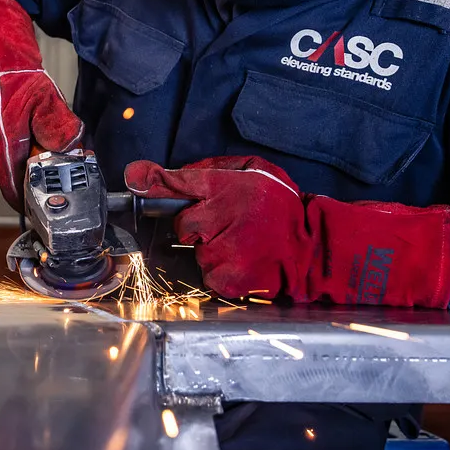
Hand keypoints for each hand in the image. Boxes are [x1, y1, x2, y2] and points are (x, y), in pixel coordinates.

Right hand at [0, 0, 83, 206]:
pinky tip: (45, 131)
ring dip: (39, 161)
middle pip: (20, 181)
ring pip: (17, 164)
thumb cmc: (1, 64)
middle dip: (46, 179)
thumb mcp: (40, 93)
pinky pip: (13, 149)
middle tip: (72, 169)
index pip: (19, 195)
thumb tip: (71, 150)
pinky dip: (31, 147)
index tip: (66, 195)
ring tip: (62, 149)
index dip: (43, 199)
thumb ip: (56, 126)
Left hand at [124, 155, 449, 307]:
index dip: (152, 181)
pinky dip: (220, 272)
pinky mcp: (226, 279)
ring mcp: (221, 251)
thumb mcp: (252, 172)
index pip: (177, 183)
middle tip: (224, 224)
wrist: (315, 247)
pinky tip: (243, 261)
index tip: (134, 178)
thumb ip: (208, 170)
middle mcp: (219, 217)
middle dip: (196, 226)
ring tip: (242, 244)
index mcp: (225, 186)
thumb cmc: (283, 207)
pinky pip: (207, 275)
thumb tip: (158, 172)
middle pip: (180, 225)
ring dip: (210, 250)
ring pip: (194, 253)